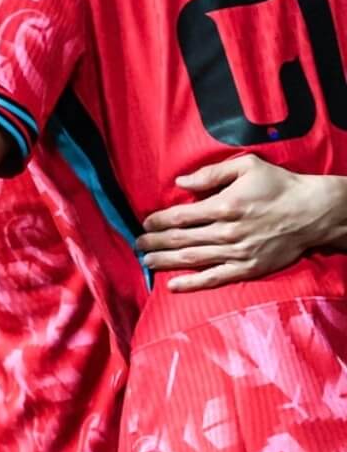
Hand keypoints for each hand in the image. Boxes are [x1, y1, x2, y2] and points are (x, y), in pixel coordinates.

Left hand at [138, 154, 343, 291]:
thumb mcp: (247, 166)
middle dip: (154, 242)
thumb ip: (211, 173)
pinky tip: (172, 286)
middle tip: (137, 244)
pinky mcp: (248, 268)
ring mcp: (236, 253)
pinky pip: (214, 278)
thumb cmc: (279, 186)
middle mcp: (226, 232)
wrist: (314, 212)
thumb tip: (180, 182)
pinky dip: (192, 284)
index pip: (180, 216)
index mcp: (223, 206)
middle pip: (180, 239)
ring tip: (146, 261)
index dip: (158, 220)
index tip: (145, 222)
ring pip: (191, 259)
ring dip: (165, 261)